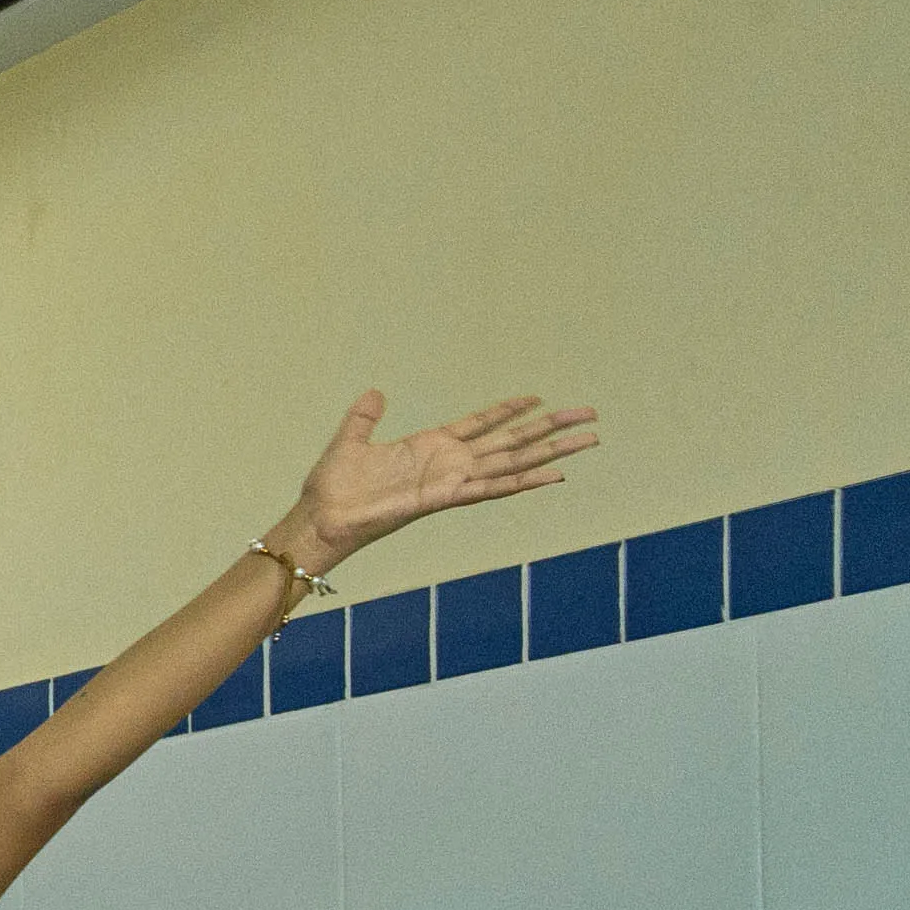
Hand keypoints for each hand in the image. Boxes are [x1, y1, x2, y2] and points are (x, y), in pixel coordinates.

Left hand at [284, 387, 597, 559]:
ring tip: (588, 439)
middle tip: (589, 414)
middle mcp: (449, 464)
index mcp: (430, 446)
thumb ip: (365, 417)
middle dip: (550, 427)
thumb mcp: (350, 441)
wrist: (320, 518)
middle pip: (511, 441)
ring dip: (552, 451)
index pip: (481, 424)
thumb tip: (375, 392)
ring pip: (514, 462)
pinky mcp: (445, 499)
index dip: (509, 410)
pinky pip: (492, 489)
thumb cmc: (333, 488)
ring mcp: (451, 481)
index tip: (539, 397)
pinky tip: (555, 475)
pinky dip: (524, 482)